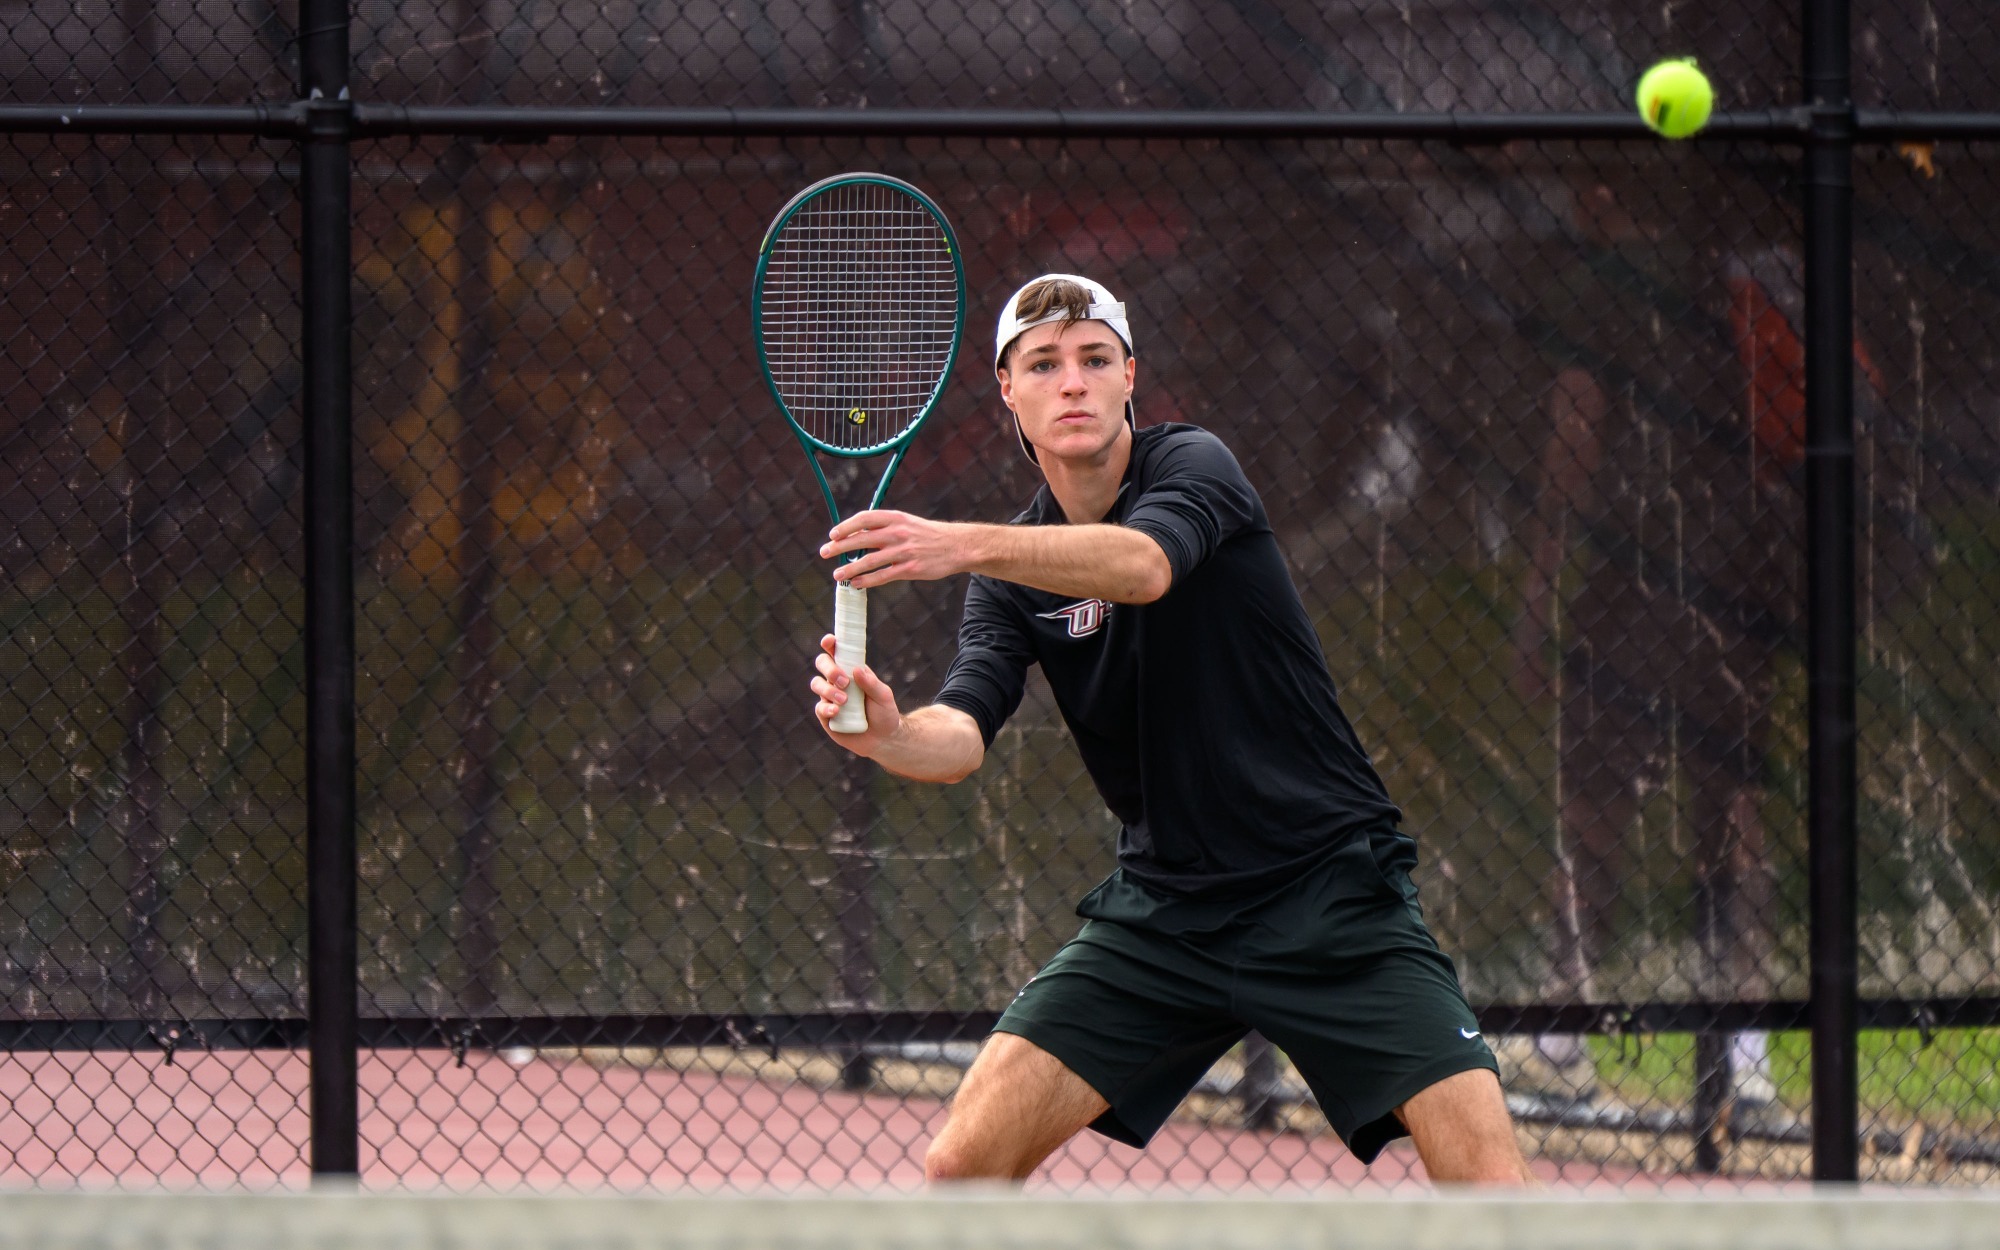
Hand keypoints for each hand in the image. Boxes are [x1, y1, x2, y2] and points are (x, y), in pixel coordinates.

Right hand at [810, 633, 902, 752]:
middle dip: (829, 668)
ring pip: (817, 684)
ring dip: (829, 690)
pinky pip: (819, 708)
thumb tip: (857, 669)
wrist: (883, 739)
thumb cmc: (884, 713)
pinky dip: (827, 708)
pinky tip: (837, 711)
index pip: (837, 652)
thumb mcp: (884, 696)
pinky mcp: (826, 716)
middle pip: (822, 663)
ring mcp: (829, 698)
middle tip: (844, 681)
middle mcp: (837, 681)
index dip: (830, 644)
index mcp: (851, 670)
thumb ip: (872, 683)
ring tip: (845, 700)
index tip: (829, 641)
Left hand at [820, 510, 968, 588]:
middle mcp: (898, 533)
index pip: (864, 519)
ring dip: (850, 568)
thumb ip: (884, 527)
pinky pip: (883, 576)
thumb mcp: (906, 523)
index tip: (832, 534)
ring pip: (869, 560)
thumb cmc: (927, 535)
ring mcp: (904, 552)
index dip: (846, 526)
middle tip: (824, 552)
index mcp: (896, 518)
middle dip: (840, 547)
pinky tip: (857, 584)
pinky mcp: (910, 569)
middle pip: (862, 539)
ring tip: (836, 574)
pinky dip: (868, 580)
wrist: (956, 546)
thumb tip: (856, 536)